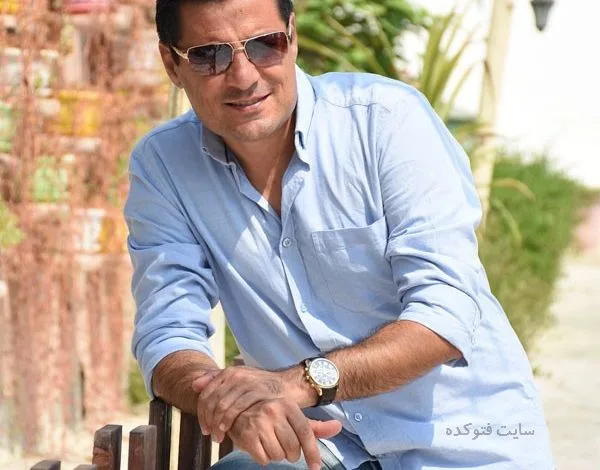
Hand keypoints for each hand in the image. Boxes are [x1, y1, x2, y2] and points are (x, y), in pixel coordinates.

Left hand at [192, 365, 311, 441]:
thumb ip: (217, 380)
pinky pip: (237, 408)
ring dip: (217, 424)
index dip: (201, 413)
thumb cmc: (260, 386)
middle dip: (207, 421)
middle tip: (210, 434)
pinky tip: (228, 431)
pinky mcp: (257, 392)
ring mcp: (247, 383)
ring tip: (218, 437)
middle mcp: (236, 375)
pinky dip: (229, 421)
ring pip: (222, 406)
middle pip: (212, 401)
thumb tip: (194, 384)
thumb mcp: (239, 379)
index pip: (206, 393)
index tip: (204, 427)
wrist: (287, 384)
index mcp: (228, 372)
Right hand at [226, 398, 340, 469]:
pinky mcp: (247, 435)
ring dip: (276, 455)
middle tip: (283, 446)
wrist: (237, 410)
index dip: (312, 453)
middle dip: (290, 454)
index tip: (315, 467)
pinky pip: (263, 459)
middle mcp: (273, 411)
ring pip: (278, 455)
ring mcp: (259, 422)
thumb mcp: (292, 417)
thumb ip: (315, 426)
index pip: (306, 433)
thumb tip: (338, 427)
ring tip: (270, 443)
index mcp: (287, 405)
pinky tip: (259, 446)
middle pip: (293, 448)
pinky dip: (263, 458)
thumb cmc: (270, 416)